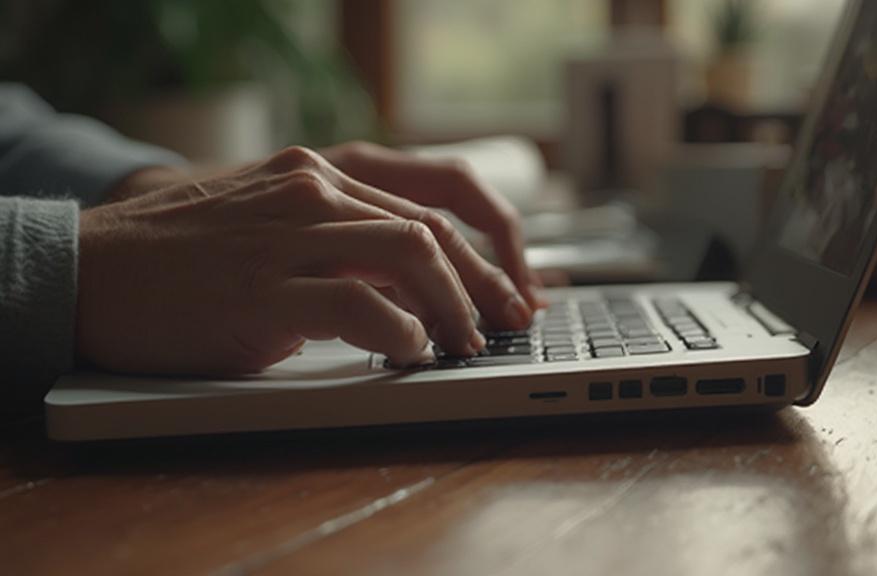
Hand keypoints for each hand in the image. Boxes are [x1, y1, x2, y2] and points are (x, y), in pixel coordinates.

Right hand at [77, 146, 535, 374]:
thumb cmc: (183, 260)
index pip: (431, 201)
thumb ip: (337, 240)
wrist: (89, 271)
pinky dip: (400, 333)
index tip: (512, 287)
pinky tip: (408, 353)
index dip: (486, 247)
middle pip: (432, 229)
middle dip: (485, 282)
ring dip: (454, 306)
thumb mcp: (271, 227)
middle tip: (509, 323)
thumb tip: (410, 287)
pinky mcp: (264, 289)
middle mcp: (312, 190)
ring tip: (465, 345)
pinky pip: (360, 304)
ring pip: (410, 254)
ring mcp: (287, 234)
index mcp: (317, 174)